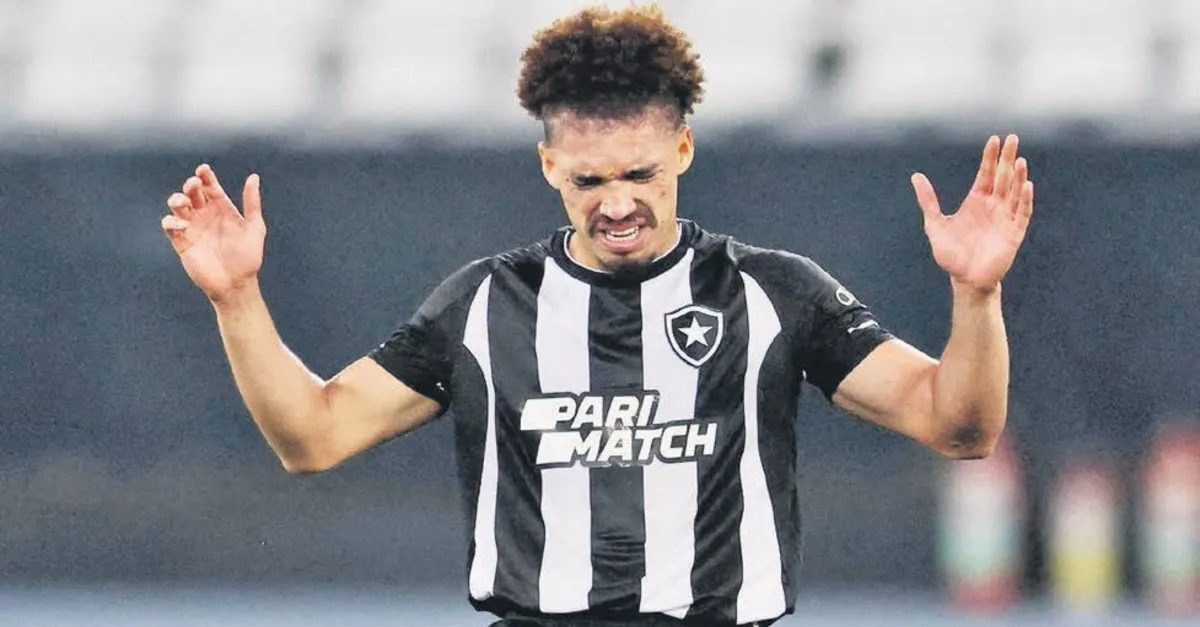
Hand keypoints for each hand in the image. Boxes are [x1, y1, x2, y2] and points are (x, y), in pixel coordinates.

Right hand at [162, 164, 265, 302]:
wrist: (236, 284)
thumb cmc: (248, 257)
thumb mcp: (254, 227)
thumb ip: (252, 203)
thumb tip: (253, 177)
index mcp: (222, 209)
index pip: (210, 186)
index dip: (205, 176)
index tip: (203, 170)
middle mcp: (205, 215)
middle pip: (192, 193)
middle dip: (190, 185)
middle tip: (193, 185)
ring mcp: (193, 227)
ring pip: (177, 206)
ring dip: (177, 199)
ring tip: (183, 202)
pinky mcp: (182, 242)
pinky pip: (170, 226)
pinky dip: (171, 221)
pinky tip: (181, 224)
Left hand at [911, 134, 1033, 292]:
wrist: (964, 279)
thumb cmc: (951, 253)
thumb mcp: (935, 224)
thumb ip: (928, 201)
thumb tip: (916, 176)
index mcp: (976, 201)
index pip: (986, 174)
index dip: (990, 157)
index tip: (994, 139)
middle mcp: (993, 206)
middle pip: (1003, 177)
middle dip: (1008, 158)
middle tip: (1013, 138)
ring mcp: (1005, 218)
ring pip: (1014, 192)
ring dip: (1018, 176)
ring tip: (1019, 160)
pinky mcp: (1013, 233)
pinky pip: (1022, 213)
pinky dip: (1025, 200)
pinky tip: (1026, 185)